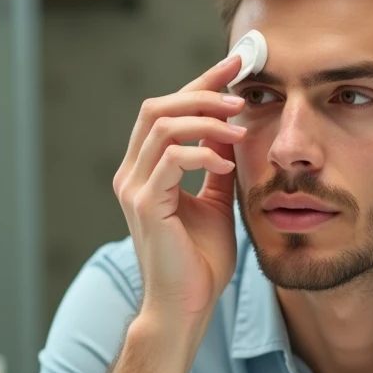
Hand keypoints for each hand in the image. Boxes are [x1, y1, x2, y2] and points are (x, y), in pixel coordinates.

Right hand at [113, 56, 245, 335]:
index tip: (234, 67)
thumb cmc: (199, 261)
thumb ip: (216, 165)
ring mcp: (133, 188)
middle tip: (241, 93)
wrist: (187, 305)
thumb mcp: (216, 202)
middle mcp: (131, 174)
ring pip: (162, 126)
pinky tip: (227, 166)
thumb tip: (231, 128)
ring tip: (240, 128)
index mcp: (144, 170)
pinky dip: (204, 154)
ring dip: (207, 120)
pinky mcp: (145, 204)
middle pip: (157, 108)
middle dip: (201, 92)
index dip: (199, 85)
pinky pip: (172, 159)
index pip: (165, 112)